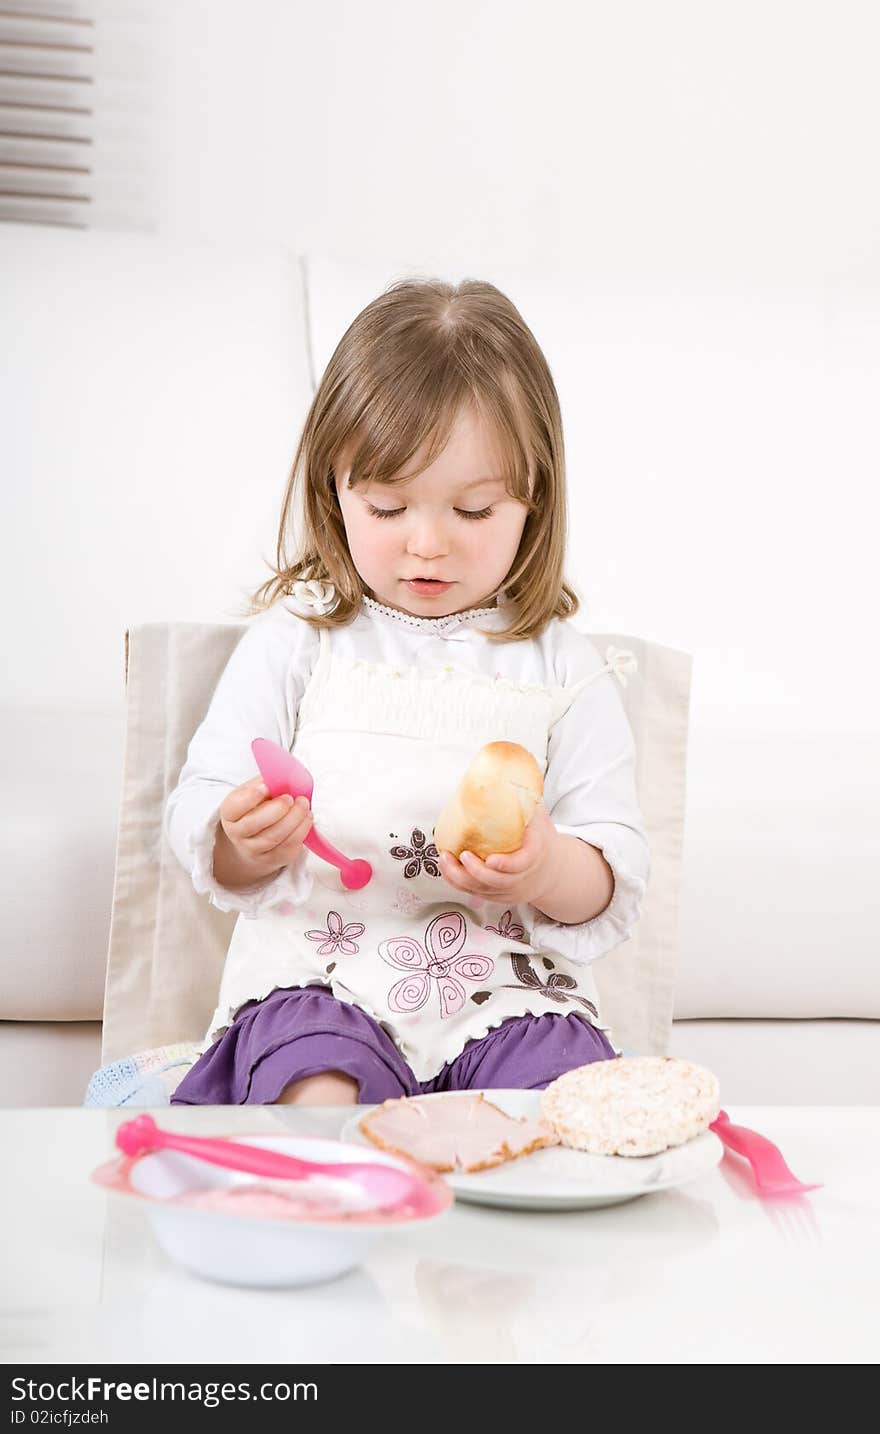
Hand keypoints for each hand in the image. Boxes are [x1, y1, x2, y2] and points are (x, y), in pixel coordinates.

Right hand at [214, 777, 312, 885]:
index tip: (266, 786)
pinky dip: (301, 832)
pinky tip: (306, 818)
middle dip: (276, 810)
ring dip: (293, 820)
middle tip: (291, 798)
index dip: (250, 797)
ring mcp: (254, 849)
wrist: (253, 837)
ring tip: (304, 805)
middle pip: (254, 825)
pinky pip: (288, 849)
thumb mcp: (252, 792)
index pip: (235, 807)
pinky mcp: (272, 859)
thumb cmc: (255, 808)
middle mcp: (238, 834)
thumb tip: (281, 773)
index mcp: (230, 813)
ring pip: (274, 838)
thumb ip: (263, 782)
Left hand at [437, 801, 559, 906]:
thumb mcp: (538, 816)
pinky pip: (476, 893)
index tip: (490, 859)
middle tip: (461, 855)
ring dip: (460, 878)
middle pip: (497, 882)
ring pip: (483, 890)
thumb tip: (504, 771)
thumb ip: (524, 799)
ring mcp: (509, 889)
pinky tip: (446, 868)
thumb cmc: (540, 838)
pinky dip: (458, 883)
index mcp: (534, 855)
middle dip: (476, 872)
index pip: (521, 864)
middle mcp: (522, 876)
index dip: (506, 864)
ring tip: (444, 859)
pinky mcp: (498, 896)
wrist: (552, 871)